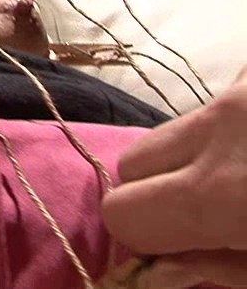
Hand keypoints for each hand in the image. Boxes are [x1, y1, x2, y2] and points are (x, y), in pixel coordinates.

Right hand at [102, 69, 246, 287]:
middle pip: (133, 160)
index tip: (174, 247)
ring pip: (174, 128)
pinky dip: (230, 127)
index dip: (140, 236)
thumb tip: (158, 268)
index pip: (119, 210)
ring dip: (194, 154)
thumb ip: (214, 268)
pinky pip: (217, 101)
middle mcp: (222, 122)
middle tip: (204, 213)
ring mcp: (241, 86)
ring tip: (241, 171)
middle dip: (152, 189)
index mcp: (224, 190)